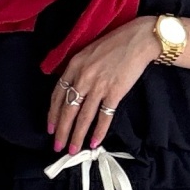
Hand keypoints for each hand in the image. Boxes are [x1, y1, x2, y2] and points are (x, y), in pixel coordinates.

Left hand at [48, 16, 160, 154]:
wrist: (138, 39)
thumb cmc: (115, 44)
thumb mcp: (89, 52)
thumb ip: (78, 70)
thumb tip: (72, 89)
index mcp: (74, 66)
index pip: (58, 95)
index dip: (53, 114)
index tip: (51, 128)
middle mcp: (83, 77)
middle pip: (68, 110)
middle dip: (62, 131)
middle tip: (58, 146)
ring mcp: (98, 86)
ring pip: (83, 117)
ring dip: (77, 136)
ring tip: (73, 150)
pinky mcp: (114, 93)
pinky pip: (104, 117)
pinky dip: (99, 131)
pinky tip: (94, 142)